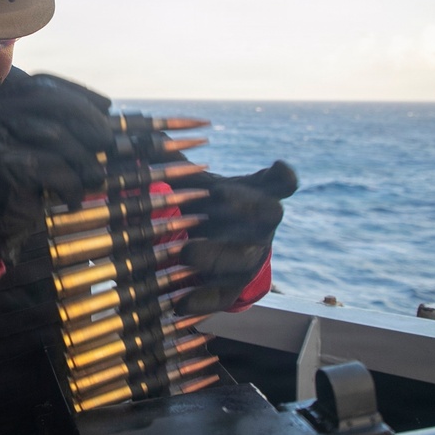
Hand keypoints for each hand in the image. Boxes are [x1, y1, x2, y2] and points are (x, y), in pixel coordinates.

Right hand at [0, 73, 112, 260]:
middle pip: (52, 107)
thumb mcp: (25, 139)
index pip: (41, 85)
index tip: (106, 107)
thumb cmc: (10, 179)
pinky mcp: (1, 171)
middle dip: (88, 125)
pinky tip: (73, 198)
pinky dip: (72, 185)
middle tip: (107, 145)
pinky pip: (53, 170)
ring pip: (56, 137)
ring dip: (84, 160)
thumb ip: (52, 117)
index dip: (78, 95)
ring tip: (94, 178)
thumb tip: (104, 105)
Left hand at [176, 161, 297, 314]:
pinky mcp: (236, 287)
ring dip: (216, 254)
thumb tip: (150, 133)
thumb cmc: (208, 206)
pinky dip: (200, 299)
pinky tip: (176, 301)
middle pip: (271, 215)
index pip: (284, 182)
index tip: (275, 164)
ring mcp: (254, 257)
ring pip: (245, 258)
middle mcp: (264, 226)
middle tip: (212, 201)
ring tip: (184, 252)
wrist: (215, 250)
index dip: (282, 175)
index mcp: (259, 195)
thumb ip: (178, 162)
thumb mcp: (197, 183)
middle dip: (242, 207)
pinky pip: (224, 296)